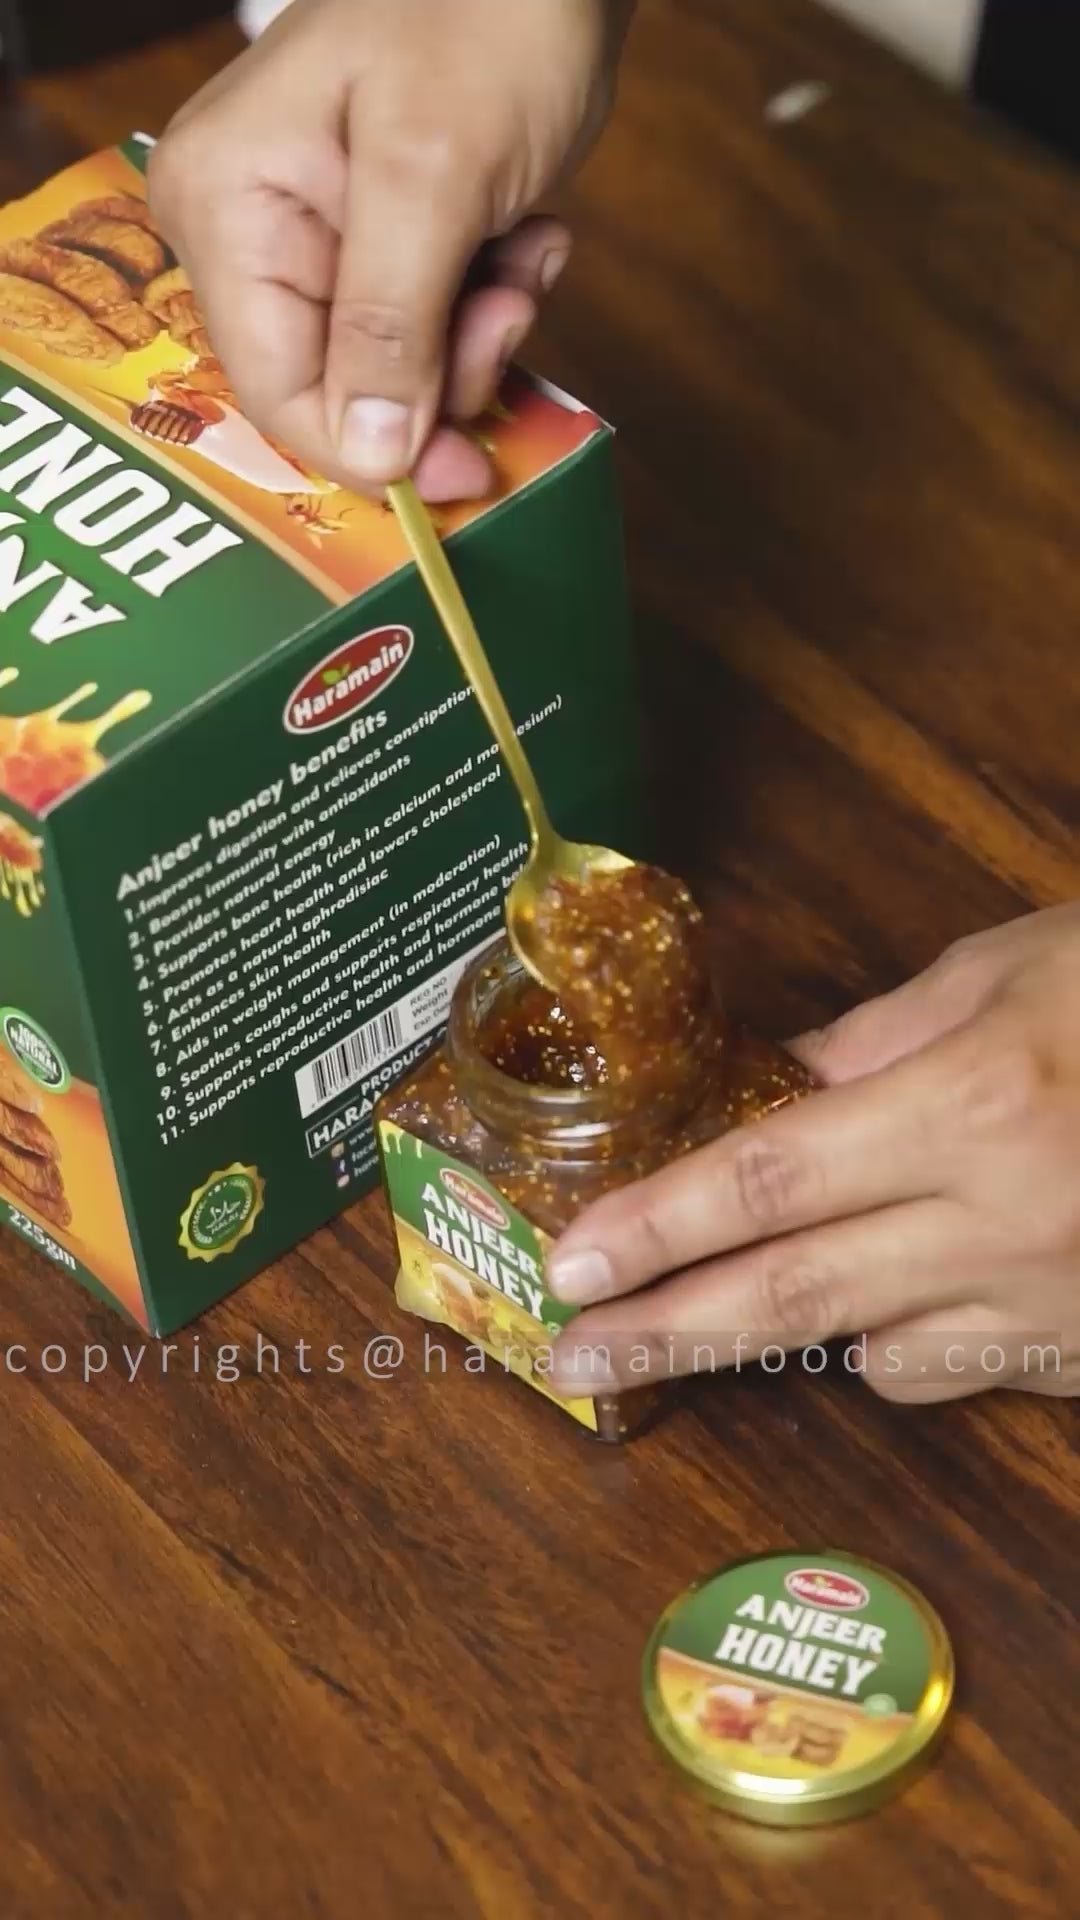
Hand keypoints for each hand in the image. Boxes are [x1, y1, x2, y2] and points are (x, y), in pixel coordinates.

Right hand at [149, 0, 632, 497]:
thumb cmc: (484, 12)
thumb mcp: (433, 174)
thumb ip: (392, 324)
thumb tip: (371, 457)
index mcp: (228, 207)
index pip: (275, 389)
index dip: (368, 450)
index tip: (463, 471)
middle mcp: (251, 230)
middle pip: (339, 387)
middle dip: (441, 369)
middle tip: (509, 305)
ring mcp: (315, 235)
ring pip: (395, 369)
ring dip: (479, 333)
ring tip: (524, 252)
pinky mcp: (380, 239)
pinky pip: (430, 325)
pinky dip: (491, 300)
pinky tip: (527, 238)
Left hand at [546, 906, 1079, 1401]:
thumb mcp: (1015, 968)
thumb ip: (884, 1035)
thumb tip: (785, 1083)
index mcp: (970, 1105)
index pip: (766, 1178)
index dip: (658, 1224)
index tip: (570, 1261)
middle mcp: (1002, 1223)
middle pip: (791, 1296)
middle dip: (665, 1330)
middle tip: (569, 1357)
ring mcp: (1053, 1305)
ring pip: (871, 1352)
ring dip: (778, 1331)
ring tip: (697, 1315)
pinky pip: (957, 1367)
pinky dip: (903, 1338)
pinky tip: (893, 1294)